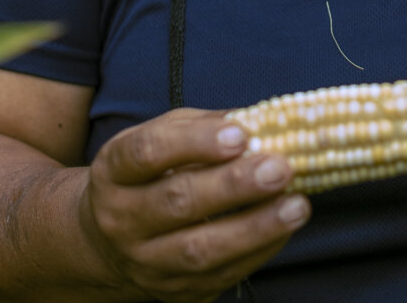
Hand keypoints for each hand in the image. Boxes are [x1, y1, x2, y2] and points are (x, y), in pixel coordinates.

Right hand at [79, 107, 309, 301]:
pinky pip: (220, 275)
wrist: (111, 242)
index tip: (239, 134)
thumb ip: (205, 125)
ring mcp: (145, 262)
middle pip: (177, 202)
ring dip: (255, 228)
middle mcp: (121, 220)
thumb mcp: (163, 137)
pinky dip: (259, 251)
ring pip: (200, 250)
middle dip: (233, 186)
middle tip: (279, 169)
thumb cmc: (150, 175)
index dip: (194, 142)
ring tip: (296, 205)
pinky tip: (284, 227)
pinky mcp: (174, 292)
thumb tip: (260, 121)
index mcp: (114, 171)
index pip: (147, 153)